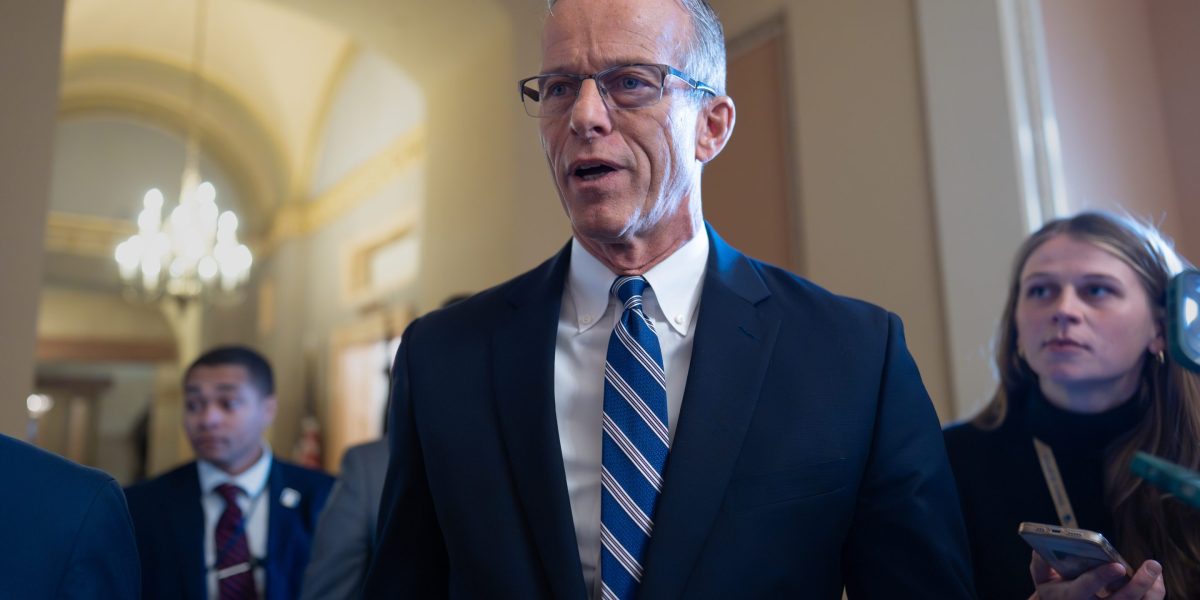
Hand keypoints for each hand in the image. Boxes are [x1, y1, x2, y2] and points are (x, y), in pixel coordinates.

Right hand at [1028, 551, 1164, 599]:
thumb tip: (1039, 547)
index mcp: (1070, 597)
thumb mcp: (1042, 580)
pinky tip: (1155, 577)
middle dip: (1138, 583)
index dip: (1101, 577)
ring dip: (1152, 589)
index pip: (1086, 588)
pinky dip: (1154, 592)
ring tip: (1154, 568)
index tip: (1117, 565)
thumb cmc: (1055, 593)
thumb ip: (1040, 564)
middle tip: (1152, 564)